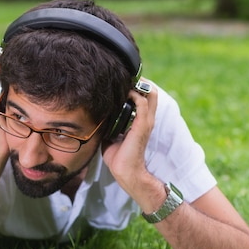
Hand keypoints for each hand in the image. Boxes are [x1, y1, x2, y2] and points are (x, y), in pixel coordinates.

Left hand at [102, 80, 157, 196]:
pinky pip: (142, 103)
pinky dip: (134, 94)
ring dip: (137, 85)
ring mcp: (146, 121)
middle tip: (125, 76)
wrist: (125, 172)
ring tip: (124, 81)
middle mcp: (146, 119)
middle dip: (139, 81)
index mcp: (141, 121)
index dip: (137, 86)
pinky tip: (124, 93)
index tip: (123, 80)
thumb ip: (108, 124)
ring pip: (150, 93)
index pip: (146, 97)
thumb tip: (96, 116)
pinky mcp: (142, 125)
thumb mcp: (111, 136)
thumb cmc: (118, 157)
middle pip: (151, 92)